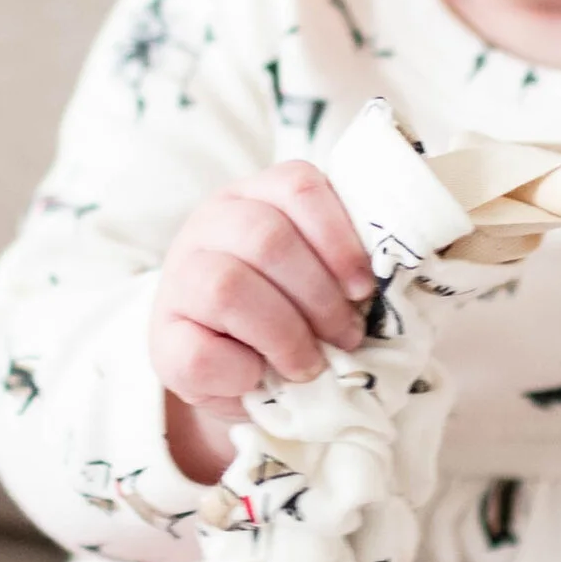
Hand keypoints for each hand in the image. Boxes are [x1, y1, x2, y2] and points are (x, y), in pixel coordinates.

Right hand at [153, 161, 376, 485]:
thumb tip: (399, 282)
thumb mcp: (315, 275)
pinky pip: (203, 351)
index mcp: (256, 195)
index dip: (338, 236)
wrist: (227, 368)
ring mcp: (179, 277)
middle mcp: (211, 222)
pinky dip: (244, 373)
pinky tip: (258, 377)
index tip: (362, 287)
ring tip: (309, 364)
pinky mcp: (162, 338)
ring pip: (229, 288)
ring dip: (285, 335)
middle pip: (267, 238)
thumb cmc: (286, 313)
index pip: (298, 184)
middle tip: (346, 337)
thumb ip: (344, 265)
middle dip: (319, 297)